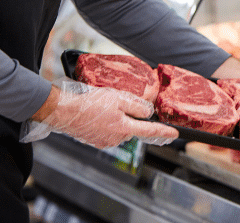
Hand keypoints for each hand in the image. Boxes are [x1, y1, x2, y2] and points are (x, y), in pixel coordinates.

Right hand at [20, 80, 177, 147]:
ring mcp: (104, 141)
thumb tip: (148, 112)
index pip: (150, 131)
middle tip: (116, 103)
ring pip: (119, 129)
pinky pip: (107, 131)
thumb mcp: (118, 98)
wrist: (63, 111)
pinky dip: (106, 122)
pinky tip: (97, 113)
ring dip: (116, 119)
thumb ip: (137, 106)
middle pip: (132, 128)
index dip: (164, 131)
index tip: (175, 134)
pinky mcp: (94, 140)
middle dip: (130, 117)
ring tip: (103, 106)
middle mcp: (116, 138)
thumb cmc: (89, 103)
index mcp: (124, 128)